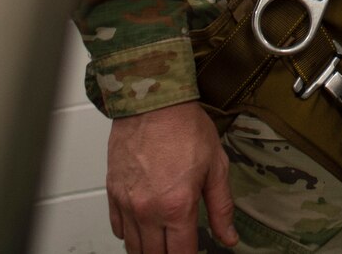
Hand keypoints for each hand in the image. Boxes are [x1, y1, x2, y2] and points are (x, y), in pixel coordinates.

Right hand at [107, 101, 237, 253]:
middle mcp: (147, 210)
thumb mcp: (216, 166)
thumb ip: (221, 207)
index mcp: (176, 206)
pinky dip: (130, 234)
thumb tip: (229, 238)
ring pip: (133, 247)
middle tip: (179, 245)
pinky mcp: (112, 192)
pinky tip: (143, 226)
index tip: (194, 253)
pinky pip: (117, 228)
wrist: (153, 102)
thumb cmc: (185, 127)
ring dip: (148, 250)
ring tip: (162, 241)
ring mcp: (127, 203)